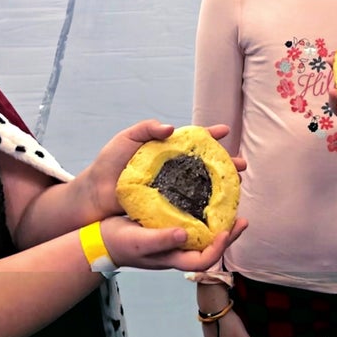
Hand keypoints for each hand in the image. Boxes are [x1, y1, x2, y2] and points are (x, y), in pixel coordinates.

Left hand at [81, 120, 243, 219]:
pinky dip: (206, 206)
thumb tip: (171, 128)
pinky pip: (190, 205)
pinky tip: (220, 208)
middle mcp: (173, 170)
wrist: (94, 194)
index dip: (210, 136)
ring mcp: (172, 189)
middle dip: (226, 164)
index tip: (225, 131)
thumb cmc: (109, 164)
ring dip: (223, 186)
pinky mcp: (167, 208)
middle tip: (242, 165)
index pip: (193, 140)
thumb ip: (146, 129)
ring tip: (238, 186)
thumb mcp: (126, 139)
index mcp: (166, 151)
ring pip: (203, 186)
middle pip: (205, 165)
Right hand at [100, 214, 247, 271]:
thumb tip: (185, 235)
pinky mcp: (168, 224)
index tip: (228, 230)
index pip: (204, 259)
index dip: (219, 248)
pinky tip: (206, 196)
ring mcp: (174, 238)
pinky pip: (192, 220)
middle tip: (242, 219)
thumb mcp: (140, 241)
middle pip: (210, 247)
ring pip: (203, 233)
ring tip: (230, 206)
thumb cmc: (119, 243)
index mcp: (174, 258)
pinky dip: (202, 210)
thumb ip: (161, 240)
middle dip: (227, 235)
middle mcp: (178, 249)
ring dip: (218, 222)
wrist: (100, 237)